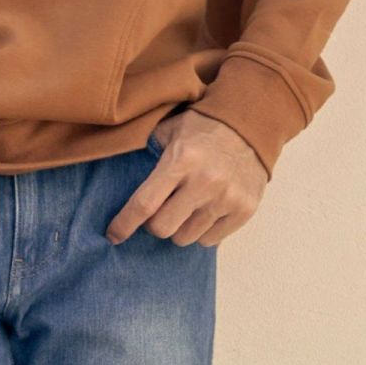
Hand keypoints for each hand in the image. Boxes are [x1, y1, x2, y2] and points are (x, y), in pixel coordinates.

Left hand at [106, 109, 268, 247]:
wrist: (252, 123)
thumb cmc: (202, 129)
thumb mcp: (170, 131)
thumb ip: (146, 156)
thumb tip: (118, 185)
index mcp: (182, 159)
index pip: (144, 204)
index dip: (124, 224)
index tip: (113, 236)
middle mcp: (206, 181)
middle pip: (163, 229)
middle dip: (155, 224)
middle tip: (160, 211)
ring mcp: (227, 198)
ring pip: (186, 238)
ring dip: (180, 228)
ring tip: (187, 208)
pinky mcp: (244, 210)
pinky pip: (209, 241)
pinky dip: (203, 231)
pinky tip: (207, 210)